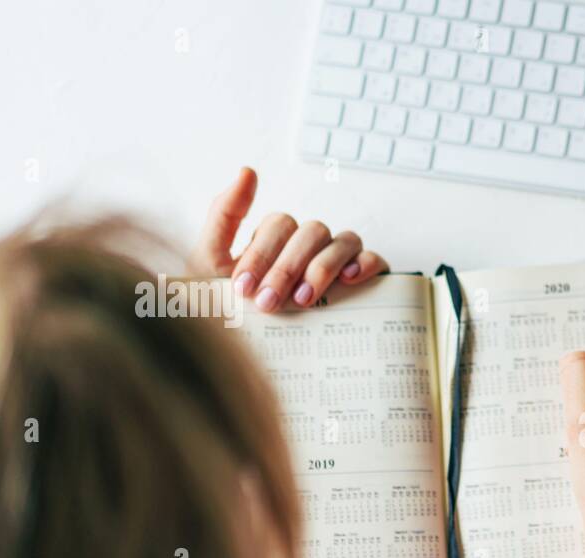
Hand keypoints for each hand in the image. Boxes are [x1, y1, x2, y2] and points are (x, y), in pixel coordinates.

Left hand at [191, 167, 388, 312]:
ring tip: (303, 301)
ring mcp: (337, 261)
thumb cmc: (234, 313)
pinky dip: (364, 263)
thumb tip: (247, 170)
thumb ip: (224, 215)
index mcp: (276, 240)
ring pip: (341, 241)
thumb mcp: (212, 264)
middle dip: (285, 268)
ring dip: (320, 269)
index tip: (243, 288)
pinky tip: (349, 280)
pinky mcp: (364, 279)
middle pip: (309, 231)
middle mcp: (308, 246)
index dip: (261, 253)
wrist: (251, 360)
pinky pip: (373, 258)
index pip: (277, 225)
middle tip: (268, 303)